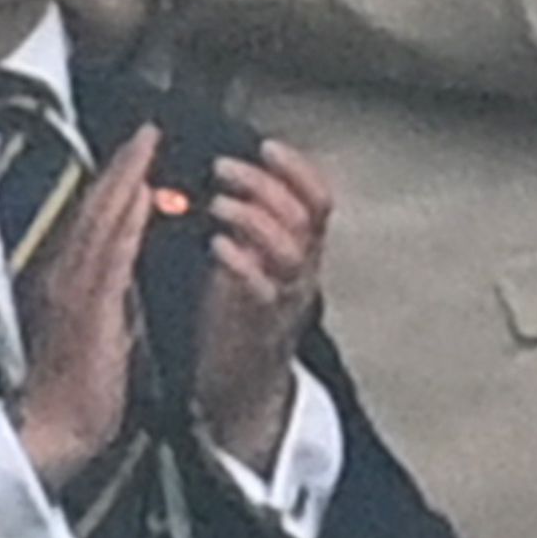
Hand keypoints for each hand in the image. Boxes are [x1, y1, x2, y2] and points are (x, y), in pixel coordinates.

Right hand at [13, 121, 165, 490]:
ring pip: (100, 224)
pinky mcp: (88, 311)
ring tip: (146, 149)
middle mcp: (66, 279)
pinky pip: (109, 258)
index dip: (115, 186)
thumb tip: (124, 273)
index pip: (94, 223)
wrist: (54, 430)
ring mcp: (75, 292)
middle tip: (146, 133)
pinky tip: (140, 200)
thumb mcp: (98, 332)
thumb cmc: (75, 390)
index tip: (137, 155)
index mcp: (69, 284)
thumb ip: (108, 298)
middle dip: (121, 169)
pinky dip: (125, 225)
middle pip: (94, 211)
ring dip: (123, 183)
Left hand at [182, 135, 334, 465]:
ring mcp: (286, 301)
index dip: (298, 168)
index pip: (318, 199)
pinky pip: (264, 291)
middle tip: (224, 168)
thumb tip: (223, 169)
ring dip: (255, 218)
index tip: (266, 145)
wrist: (239, 392)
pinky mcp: (262, 329)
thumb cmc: (237, 320)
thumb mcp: (251, 258)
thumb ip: (248, 219)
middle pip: (306, 216)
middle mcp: (302, 273)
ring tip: (218, 205)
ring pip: (292, 249)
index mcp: (300, 250)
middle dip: (266, 184)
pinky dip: (242, 263)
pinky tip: (218, 246)